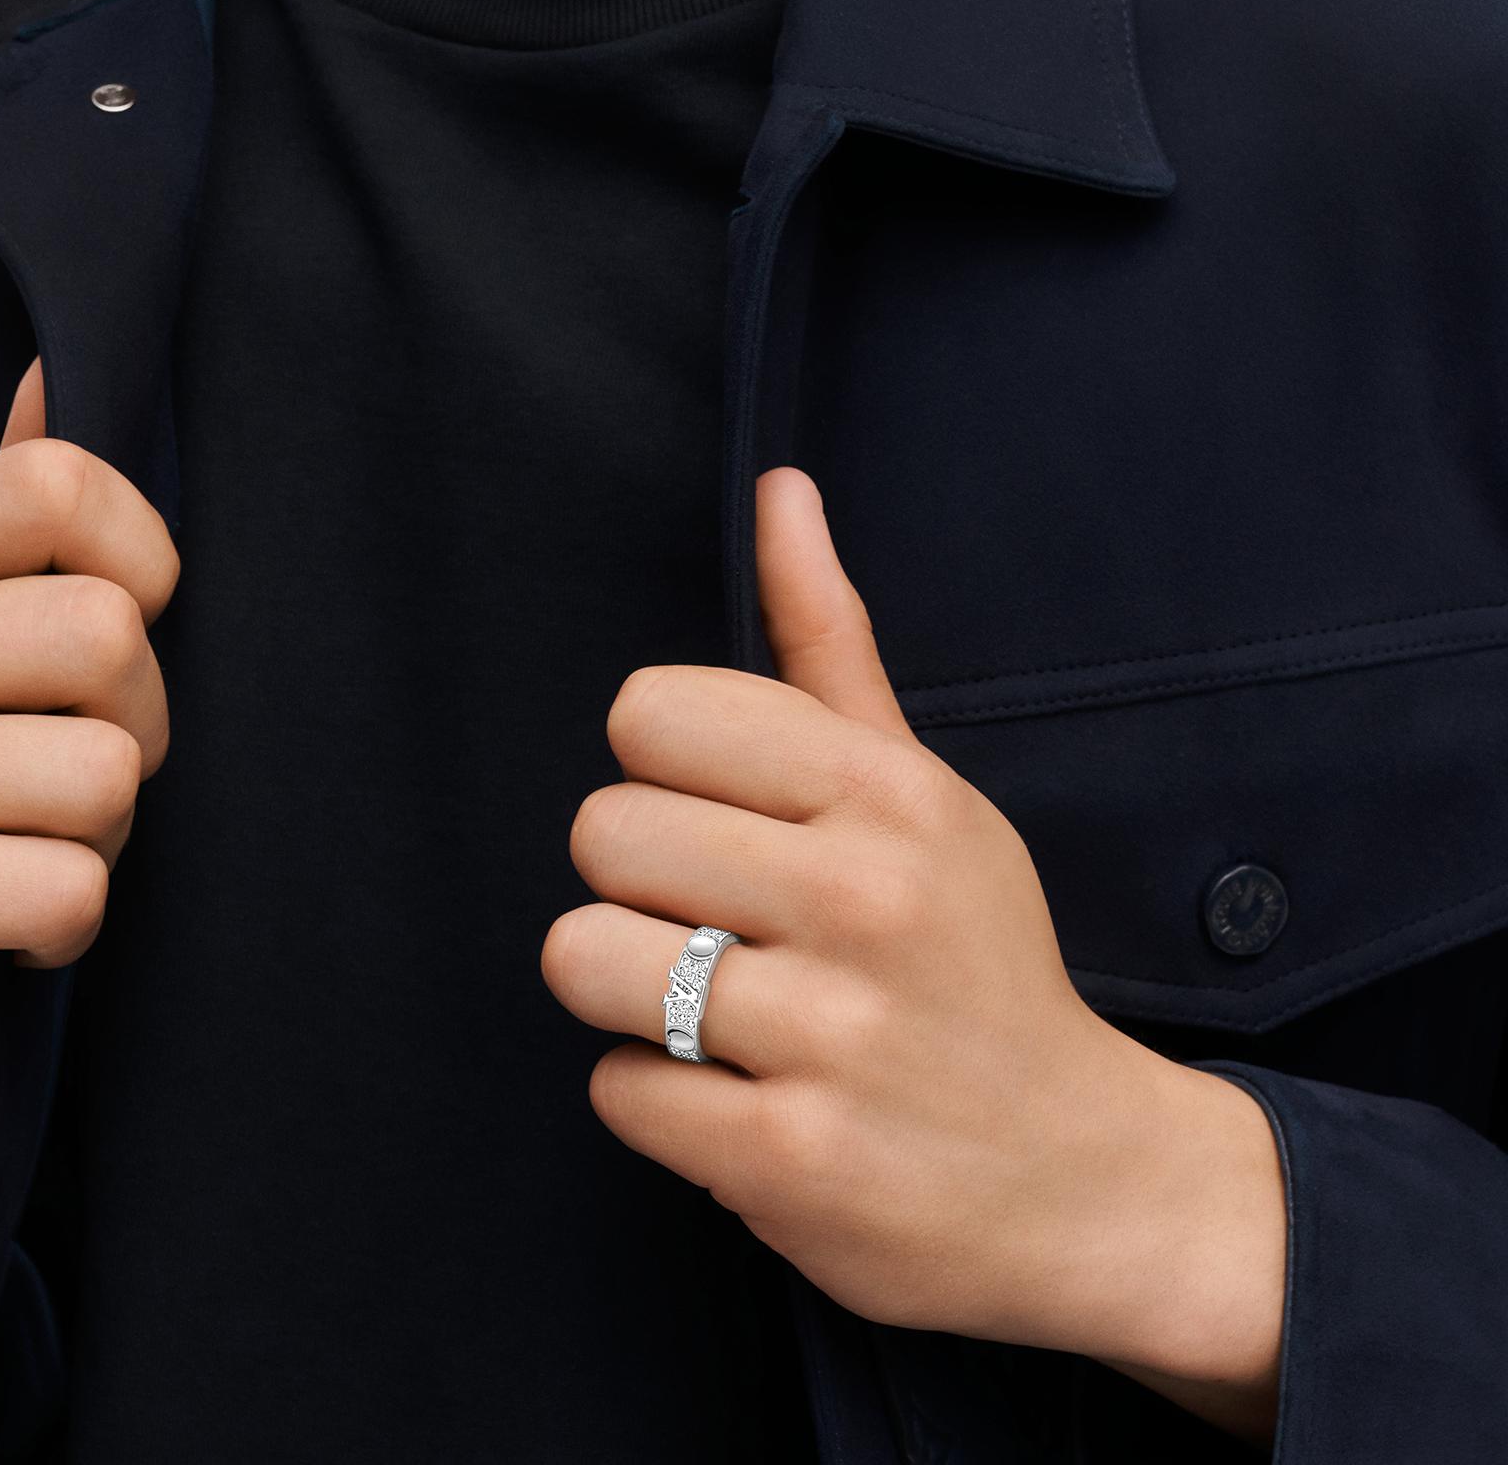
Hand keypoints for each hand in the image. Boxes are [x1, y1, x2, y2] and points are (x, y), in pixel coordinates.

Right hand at [0, 360, 176, 1382]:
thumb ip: (21, 518)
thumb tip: (50, 366)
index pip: (55, 482)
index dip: (143, 563)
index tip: (127, 630)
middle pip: (104, 633)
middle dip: (139, 726)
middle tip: (74, 778)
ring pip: (104, 771)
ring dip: (105, 834)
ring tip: (28, 848)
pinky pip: (72, 884)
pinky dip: (71, 921)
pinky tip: (6, 926)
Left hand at [542, 468, 1284, 1440]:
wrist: (1087, 1180)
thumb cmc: (975, 959)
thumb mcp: (919, 788)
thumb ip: (827, 641)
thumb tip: (778, 488)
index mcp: (884, 791)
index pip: (648, 712)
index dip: (661, 773)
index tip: (723, 824)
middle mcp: (863, 898)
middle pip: (599, 832)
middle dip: (638, 888)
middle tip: (724, 929)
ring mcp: (831, 1035)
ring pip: (581, 958)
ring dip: (629, 995)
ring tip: (719, 1013)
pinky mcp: (793, 1161)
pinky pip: (617, 1090)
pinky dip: (659, 1101)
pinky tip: (743, 1097)